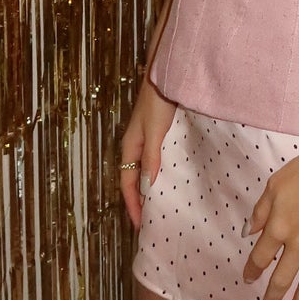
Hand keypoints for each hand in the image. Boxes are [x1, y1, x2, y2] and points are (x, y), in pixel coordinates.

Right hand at [119, 80, 177, 229]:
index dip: (133, 204)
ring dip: (148, 188)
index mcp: (130, 146)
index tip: (141, 225)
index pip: (128, 183)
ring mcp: (147, 138)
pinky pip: (155, 160)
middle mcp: (136, 144)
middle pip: (133, 178)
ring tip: (160, 205)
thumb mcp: (154, 131)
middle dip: (139, 200)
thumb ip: (151, 157)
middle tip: (150, 221)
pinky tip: (170, 178)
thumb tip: (147, 187)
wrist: (167, 74)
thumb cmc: (159, 101)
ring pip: (144, 170)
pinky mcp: (159, 132)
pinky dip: (158, 173)